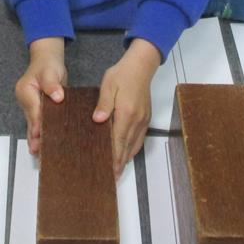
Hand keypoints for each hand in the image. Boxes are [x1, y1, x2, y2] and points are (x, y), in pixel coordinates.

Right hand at [15, 37, 66, 155]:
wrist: (47, 60)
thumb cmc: (48, 64)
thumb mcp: (50, 71)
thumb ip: (52, 84)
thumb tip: (57, 96)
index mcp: (25, 90)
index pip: (33, 109)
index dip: (38, 122)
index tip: (40, 134)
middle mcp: (25, 100)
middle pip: (31, 120)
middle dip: (35, 135)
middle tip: (38, 150)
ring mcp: (30, 106)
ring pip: (33, 124)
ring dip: (36, 138)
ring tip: (39, 153)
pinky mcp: (37, 109)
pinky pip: (37, 123)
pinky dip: (40, 133)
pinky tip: (42, 145)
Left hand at [93, 38, 160, 178]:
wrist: (141, 66)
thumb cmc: (122, 74)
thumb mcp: (108, 86)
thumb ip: (103, 104)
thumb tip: (97, 120)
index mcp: (126, 113)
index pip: (118, 140)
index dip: (114, 157)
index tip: (110, 171)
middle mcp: (136, 120)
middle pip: (127, 147)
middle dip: (120, 163)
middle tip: (112, 177)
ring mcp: (143, 120)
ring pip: (135, 144)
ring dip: (127, 158)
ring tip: (118, 171)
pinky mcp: (146, 117)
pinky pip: (140, 138)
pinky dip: (133, 149)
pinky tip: (127, 153)